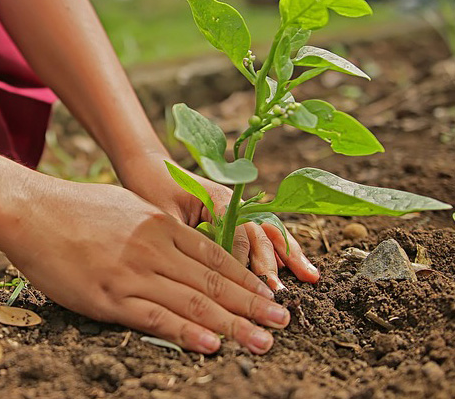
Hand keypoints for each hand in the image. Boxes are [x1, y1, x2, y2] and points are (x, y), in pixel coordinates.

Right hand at [1, 175, 290, 353]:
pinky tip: (211, 345)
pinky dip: (185, 332)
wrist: (35, 210)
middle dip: (251, 303)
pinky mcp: (109, 296)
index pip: (215, 257)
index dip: (246, 277)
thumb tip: (182, 245)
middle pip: (213, 281)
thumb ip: (160, 228)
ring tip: (262, 340)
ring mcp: (134, 272)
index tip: (269, 294)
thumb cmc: (82, 208)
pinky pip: (154, 317)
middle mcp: (155, 248)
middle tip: (282, 321)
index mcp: (162, 226)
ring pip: (192, 301)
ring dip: (231, 323)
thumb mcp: (130, 207)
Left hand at [117, 152, 319, 289]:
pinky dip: (278, 248)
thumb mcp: (164, 215)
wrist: (150, 166)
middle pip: (261, 233)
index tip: (251, 288)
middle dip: (274, 263)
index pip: (240, 234)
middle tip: (281, 293)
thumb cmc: (152, 188)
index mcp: (218, 198)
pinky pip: (260, 231)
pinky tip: (290, 264)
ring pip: (268, 231)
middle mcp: (233, 202)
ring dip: (288, 254)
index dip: (245, 261)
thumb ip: (188, 238)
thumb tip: (209, 270)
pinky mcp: (234, 213)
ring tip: (310, 276)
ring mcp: (237, 207)